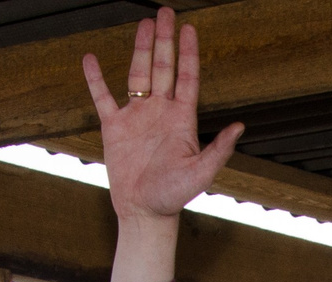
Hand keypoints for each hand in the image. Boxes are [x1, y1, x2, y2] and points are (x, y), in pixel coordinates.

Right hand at [83, 8, 243, 281]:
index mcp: (182, 120)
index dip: (189, 53)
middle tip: (165, 13)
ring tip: (142, 24)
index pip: (187, 78)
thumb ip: (219, 149)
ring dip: (140, 49)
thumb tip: (240, 127)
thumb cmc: (174, 196)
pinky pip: (103, 97)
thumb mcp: (201, 173)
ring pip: (137, 74)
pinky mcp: (114, 127)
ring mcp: (137, 116)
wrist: (144, 212)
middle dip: (164, 40)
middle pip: (163, 67)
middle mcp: (160, 112)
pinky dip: (95, 79)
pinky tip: (91, 59)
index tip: (189, 28)